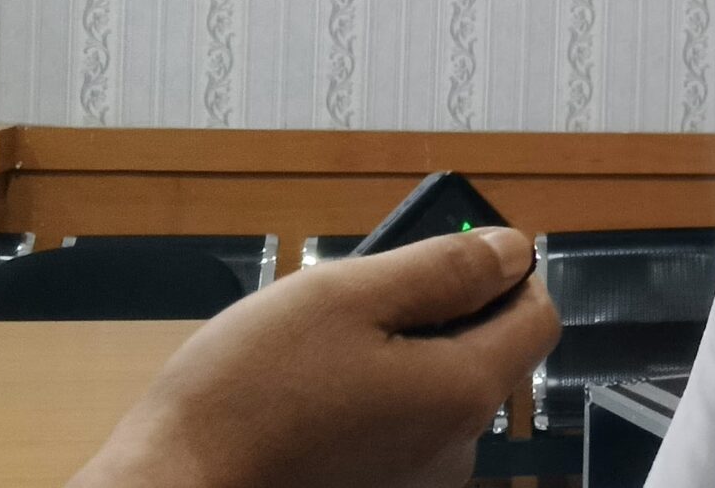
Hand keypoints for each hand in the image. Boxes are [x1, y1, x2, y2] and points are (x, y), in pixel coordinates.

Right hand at [68, 227, 560, 487]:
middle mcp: (459, 449)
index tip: (449, 255)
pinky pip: (403, 428)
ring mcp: (419, 480)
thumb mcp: (346, 297)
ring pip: (440, 390)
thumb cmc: (249, 394)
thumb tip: (512, 250)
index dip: (505, 273)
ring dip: (402, 357)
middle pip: (490, 354)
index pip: (538, 315)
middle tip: (359, 303)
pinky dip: (376, 400)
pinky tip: (315, 396)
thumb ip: (442, 270)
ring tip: (323, 352)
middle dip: (442, 314)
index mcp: (466, 392)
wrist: (176, 486)